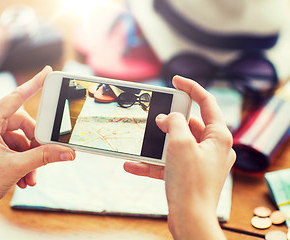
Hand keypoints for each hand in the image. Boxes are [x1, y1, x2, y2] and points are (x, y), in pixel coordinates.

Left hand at [0, 66, 74, 205]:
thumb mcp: (16, 168)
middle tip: (45, 157)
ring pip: (16, 138)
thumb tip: (67, 152)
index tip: (47, 71)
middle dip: (34, 144)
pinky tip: (23, 178)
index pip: (16, 97)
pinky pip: (8, 145)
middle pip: (21, 124)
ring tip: (31, 177)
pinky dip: (19, 160)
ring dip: (28, 157)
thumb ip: (44, 156)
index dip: (34, 83)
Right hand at [124, 76, 234, 239]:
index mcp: (219, 136)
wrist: (190, 219)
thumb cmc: (190, 182)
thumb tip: (166, 118)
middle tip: (155, 116)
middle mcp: (213, 148)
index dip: (191, 87)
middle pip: (190, 124)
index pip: (207, 102)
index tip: (175, 80)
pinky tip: (133, 164)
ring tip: (142, 141)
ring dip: (158, 143)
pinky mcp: (189, 175)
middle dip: (170, 121)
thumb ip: (174, 122)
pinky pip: (170, 163)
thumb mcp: (180, 143)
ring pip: (177, 144)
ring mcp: (201, 162)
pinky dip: (153, 162)